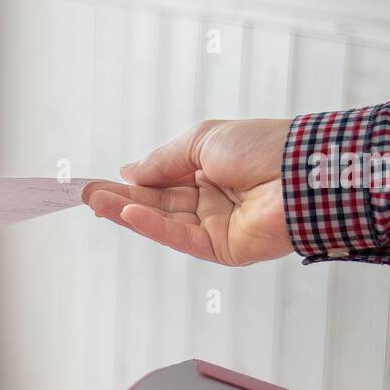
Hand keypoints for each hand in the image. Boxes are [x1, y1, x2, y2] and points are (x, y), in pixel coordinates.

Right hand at [83, 119, 293, 266]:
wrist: (303, 170)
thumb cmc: (263, 147)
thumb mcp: (202, 141)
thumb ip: (163, 160)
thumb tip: (129, 171)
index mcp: (211, 172)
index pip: (162, 181)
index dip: (131, 181)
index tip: (98, 181)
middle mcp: (212, 201)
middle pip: (158, 203)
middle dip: (120, 198)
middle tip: (85, 194)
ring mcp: (217, 227)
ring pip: (164, 221)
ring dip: (128, 211)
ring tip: (95, 202)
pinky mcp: (223, 249)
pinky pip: (181, 237)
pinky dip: (153, 225)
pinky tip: (128, 213)